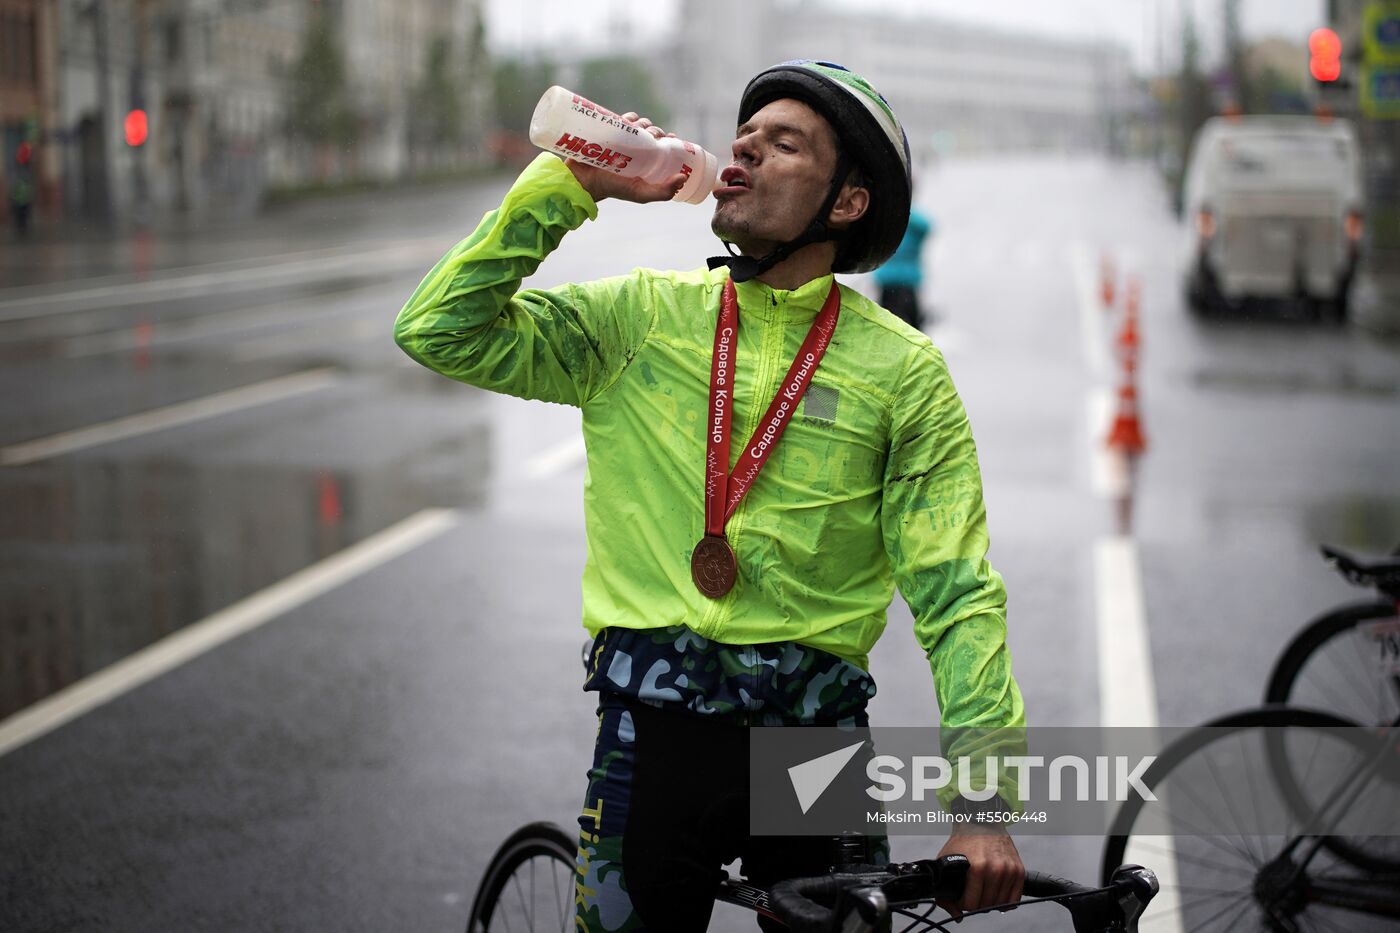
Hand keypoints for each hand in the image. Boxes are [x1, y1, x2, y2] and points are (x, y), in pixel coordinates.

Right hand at [564, 113, 689, 203]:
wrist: (584, 180)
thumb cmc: (613, 189)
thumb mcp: (641, 194)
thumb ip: (663, 192)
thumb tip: (683, 178)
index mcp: (647, 164)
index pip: (664, 147)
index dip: (671, 141)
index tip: (672, 138)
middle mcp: (637, 151)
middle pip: (652, 133)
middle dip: (656, 131)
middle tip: (652, 136)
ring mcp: (623, 141)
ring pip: (640, 124)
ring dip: (643, 123)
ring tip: (639, 129)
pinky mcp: (611, 132)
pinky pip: (623, 118)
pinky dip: (629, 117)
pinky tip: (629, 121)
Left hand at [936, 830, 1023, 917]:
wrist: (981, 822)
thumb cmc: (963, 841)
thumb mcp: (946, 861)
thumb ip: (945, 892)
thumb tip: (957, 915)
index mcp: (977, 868)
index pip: (971, 904)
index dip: (962, 905)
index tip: (960, 899)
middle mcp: (996, 869)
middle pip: (986, 905)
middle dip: (976, 904)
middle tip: (971, 896)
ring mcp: (1009, 870)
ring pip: (1000, 904)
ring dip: (990, 903)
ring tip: (982, 894)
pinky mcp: (1018, 870)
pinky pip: (1014, 899)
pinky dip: (1006, 902)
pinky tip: (996, 896)